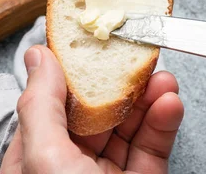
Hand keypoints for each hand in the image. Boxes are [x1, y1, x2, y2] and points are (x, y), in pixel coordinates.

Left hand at [0, 45, 183, 173]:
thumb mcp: (44, 160)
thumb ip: (40, 105)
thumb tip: (38, 54)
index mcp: (36, 155)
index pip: (55, 100)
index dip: (76, 70)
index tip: (97, 42)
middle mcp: (69, 164)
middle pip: (97, 110)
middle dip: (121, 83)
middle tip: (141, 55)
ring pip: (129, 127)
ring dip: (148, 100)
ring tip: (164, 78)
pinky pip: (152, 150)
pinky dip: (163, 125)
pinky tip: (170, 104)